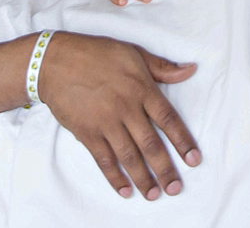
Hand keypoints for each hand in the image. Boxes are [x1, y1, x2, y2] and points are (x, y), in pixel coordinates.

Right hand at [40, 32, 200, 199]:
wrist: (55, 62)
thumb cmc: (96, 54)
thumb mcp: (133, 54)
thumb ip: (162, 67)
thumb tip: (191, 70)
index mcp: (142, 88)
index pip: (168, 119)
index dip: (183, 141)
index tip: (194, 160)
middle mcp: (127, 108)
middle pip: (151, 145)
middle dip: (165, 169)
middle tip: (175, 188)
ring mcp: (106, 122)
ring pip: (130, 156)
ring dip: (143, 178)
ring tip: (154, 194)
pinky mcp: (87, 133)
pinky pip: (104, 160)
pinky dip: (115, 177)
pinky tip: (125, 190)